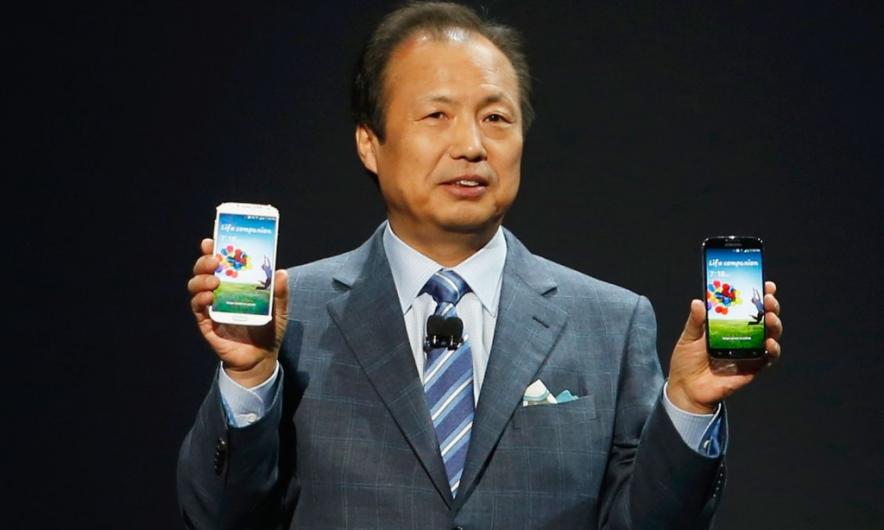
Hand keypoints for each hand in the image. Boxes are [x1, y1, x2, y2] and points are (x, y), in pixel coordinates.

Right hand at [187, 238, 288, 386]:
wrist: (261, 359)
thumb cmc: (269, 332)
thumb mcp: (279, 311)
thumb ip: (280, 293)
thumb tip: (281, 272)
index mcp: (236, 285)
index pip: (221, 263)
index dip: (213, 250)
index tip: (212, 240)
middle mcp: (220, 293)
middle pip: (204, 271)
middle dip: (204, 262)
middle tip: (215, 261)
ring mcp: (212, 307)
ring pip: (196, 287)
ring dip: (201, 279)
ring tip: (214, 281)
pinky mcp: (207, 323)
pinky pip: (197, 308)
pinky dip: (199, 299)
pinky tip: (208, 297)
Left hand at [667, 281, 782, 412]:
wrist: (686, 388)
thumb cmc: (687, 361)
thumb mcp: (688, 337)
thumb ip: (695, 321)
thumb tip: (698, 302)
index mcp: (727, 324)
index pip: (746, 306)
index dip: (757, 294)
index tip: (764, 283)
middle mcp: (742, 336)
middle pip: (763, 318)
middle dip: (770, 306)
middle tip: (768, 299)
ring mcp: (749, 351)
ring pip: (770, 335)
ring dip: (774, 325)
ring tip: (770, 318)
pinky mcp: (752, 367)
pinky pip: (769, 358)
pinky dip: (773, 350)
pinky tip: (769, 343)